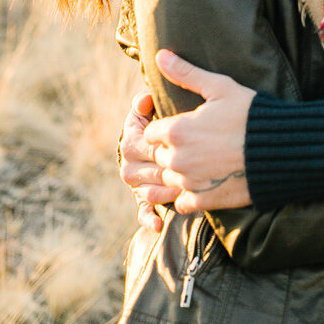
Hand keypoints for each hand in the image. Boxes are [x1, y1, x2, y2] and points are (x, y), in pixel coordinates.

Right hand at [118, 90, 177, 230]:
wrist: (165, 142)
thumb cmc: (163, 120)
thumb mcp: (152, 108)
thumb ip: (146, 102)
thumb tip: (146, 99)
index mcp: (129, 141)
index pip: (145, 144)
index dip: (165, 145)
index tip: (184, 141)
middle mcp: (128, 165)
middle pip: (151, 171)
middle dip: (171, 171)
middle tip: (194, 170)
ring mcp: (135, 186)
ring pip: (150, 192)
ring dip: (166, 193)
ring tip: (185, 189)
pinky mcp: (142, 201)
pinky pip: (143, 213)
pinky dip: (149, 219)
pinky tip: (160, 224)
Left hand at [143, 51, 255, 212]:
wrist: (281, 149)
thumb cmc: (250, 114)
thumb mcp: (220, 88)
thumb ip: (186, 74)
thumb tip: (160, 55)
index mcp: (176, 131)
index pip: (150, 133)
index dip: (164, 128)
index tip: (182, 126)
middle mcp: (177, 159)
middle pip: (157, 156)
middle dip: (170, 150)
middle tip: (194, 143)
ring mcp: (189, 183)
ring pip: (166, 181)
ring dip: (176, 173)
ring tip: (198, 162)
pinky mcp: (203, 201)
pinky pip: (181, 203)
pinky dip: (187, 195)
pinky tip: (202, 182)